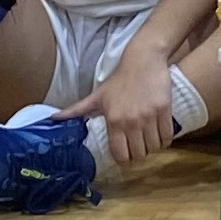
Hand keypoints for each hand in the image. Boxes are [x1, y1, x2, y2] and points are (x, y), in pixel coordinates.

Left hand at [68, 45, 178, 167]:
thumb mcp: (97, 96)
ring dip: (152, 148)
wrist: (143, 60)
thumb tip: (53, 119)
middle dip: (139, 155)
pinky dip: (165, 140)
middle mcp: (131, 121)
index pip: (120, 155)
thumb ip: (76, 110)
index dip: (124, 160)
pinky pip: (167, 137)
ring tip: (149, 141)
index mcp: (113, 121)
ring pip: (154, 148)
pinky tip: (160, 135)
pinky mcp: (165, 111)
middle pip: (139, 155)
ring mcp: (149, 116)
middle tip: (138, 148)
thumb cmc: (119, 80)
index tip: (126, 155)